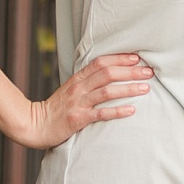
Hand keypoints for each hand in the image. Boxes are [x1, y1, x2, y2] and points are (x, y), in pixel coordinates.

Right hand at [14, 53, 152, 149]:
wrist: (34, 124)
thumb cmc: (56, 109)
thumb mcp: (70, 90)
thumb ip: (86, 82)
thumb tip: (108, 76)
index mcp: (77, 78)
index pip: (100, 62)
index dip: (119, 59)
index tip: (137, 58)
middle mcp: (78, 87)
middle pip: (107, 74)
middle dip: (130, 72)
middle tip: (148, 72)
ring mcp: (78, 103)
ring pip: (107, 91)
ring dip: (128, 88)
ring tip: (145, 88)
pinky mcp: (78, 119)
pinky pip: (100, 113)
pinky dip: (117, 111)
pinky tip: (131, 110)